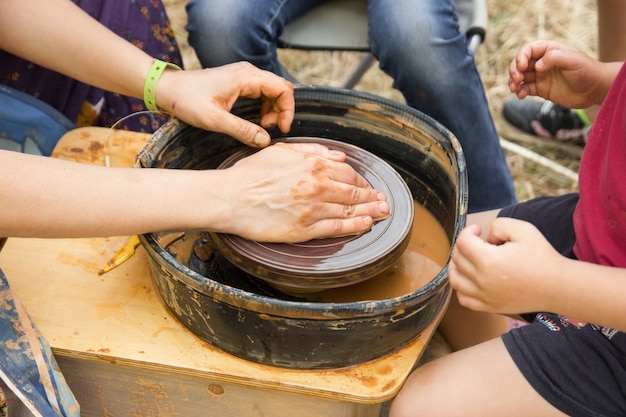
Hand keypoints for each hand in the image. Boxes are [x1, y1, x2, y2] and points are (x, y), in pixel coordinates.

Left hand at [157, 62, 293, 146]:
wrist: (167, 89)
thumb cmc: (187, 100)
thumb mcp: (215, 120)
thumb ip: (242, 130)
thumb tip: (265, 140)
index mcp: (246, 77)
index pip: (283, 89)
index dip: (287, 110)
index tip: (281, 128)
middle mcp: (248, 72)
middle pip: (280, 89)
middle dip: (281, 111)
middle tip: (270, 129)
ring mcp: (243, 76)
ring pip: (272, 91)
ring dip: (273, 110)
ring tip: (262, 127)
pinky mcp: (238, 82)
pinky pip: (261, 92)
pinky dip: (264, 107)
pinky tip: (255, 121)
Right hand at [216, 142, 388, 241]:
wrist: (230, 198)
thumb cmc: (251, 174)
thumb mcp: (282, 151)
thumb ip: (313, 151)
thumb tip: (339, 155)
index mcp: (312, 165)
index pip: (348, 173)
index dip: (361, 181)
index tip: (368, 186)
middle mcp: (316, 186)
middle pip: (353, 193)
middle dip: (372, 197)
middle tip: (383, 201)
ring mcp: (312, 209)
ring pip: (349, 211)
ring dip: (370, 212)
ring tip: (382, 213)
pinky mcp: (303, 229)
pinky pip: (336, 229)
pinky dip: (354, 227)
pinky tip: (365, 226)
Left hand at [448, 218, 565, 314]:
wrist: (558, 286)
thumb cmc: (542, 257)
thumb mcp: (523, 229)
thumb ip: (498, 225)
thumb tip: (486, 237)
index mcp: (488, 260)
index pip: (462, 242)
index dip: (468, 231)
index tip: (478, 230)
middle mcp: (482, 280)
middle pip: (457, 258)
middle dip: (464, 246)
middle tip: (478, 243)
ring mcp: (484, 296)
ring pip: (455, 279)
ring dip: (457, 266)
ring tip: (468, 259)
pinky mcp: (489, 307)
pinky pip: (463, 299)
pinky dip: (462, 288)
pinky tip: (471, 279)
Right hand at [508, 40, 604, 107]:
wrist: (595, 89)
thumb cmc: (587, 71)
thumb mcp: (573, 60)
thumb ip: (554, 58)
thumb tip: (536, 66)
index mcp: (549, 50)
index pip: (528, 49)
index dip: (521, 57)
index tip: (521, 67)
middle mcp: (543, 62)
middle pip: (520, 63)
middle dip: (514, 70)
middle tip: (517, 79)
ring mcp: (541, 76)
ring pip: (520, 77)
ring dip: (513, 82)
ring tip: (514, 89)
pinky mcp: (541, 90)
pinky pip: (525, 89)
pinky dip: (520, 92)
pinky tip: (521, 95)